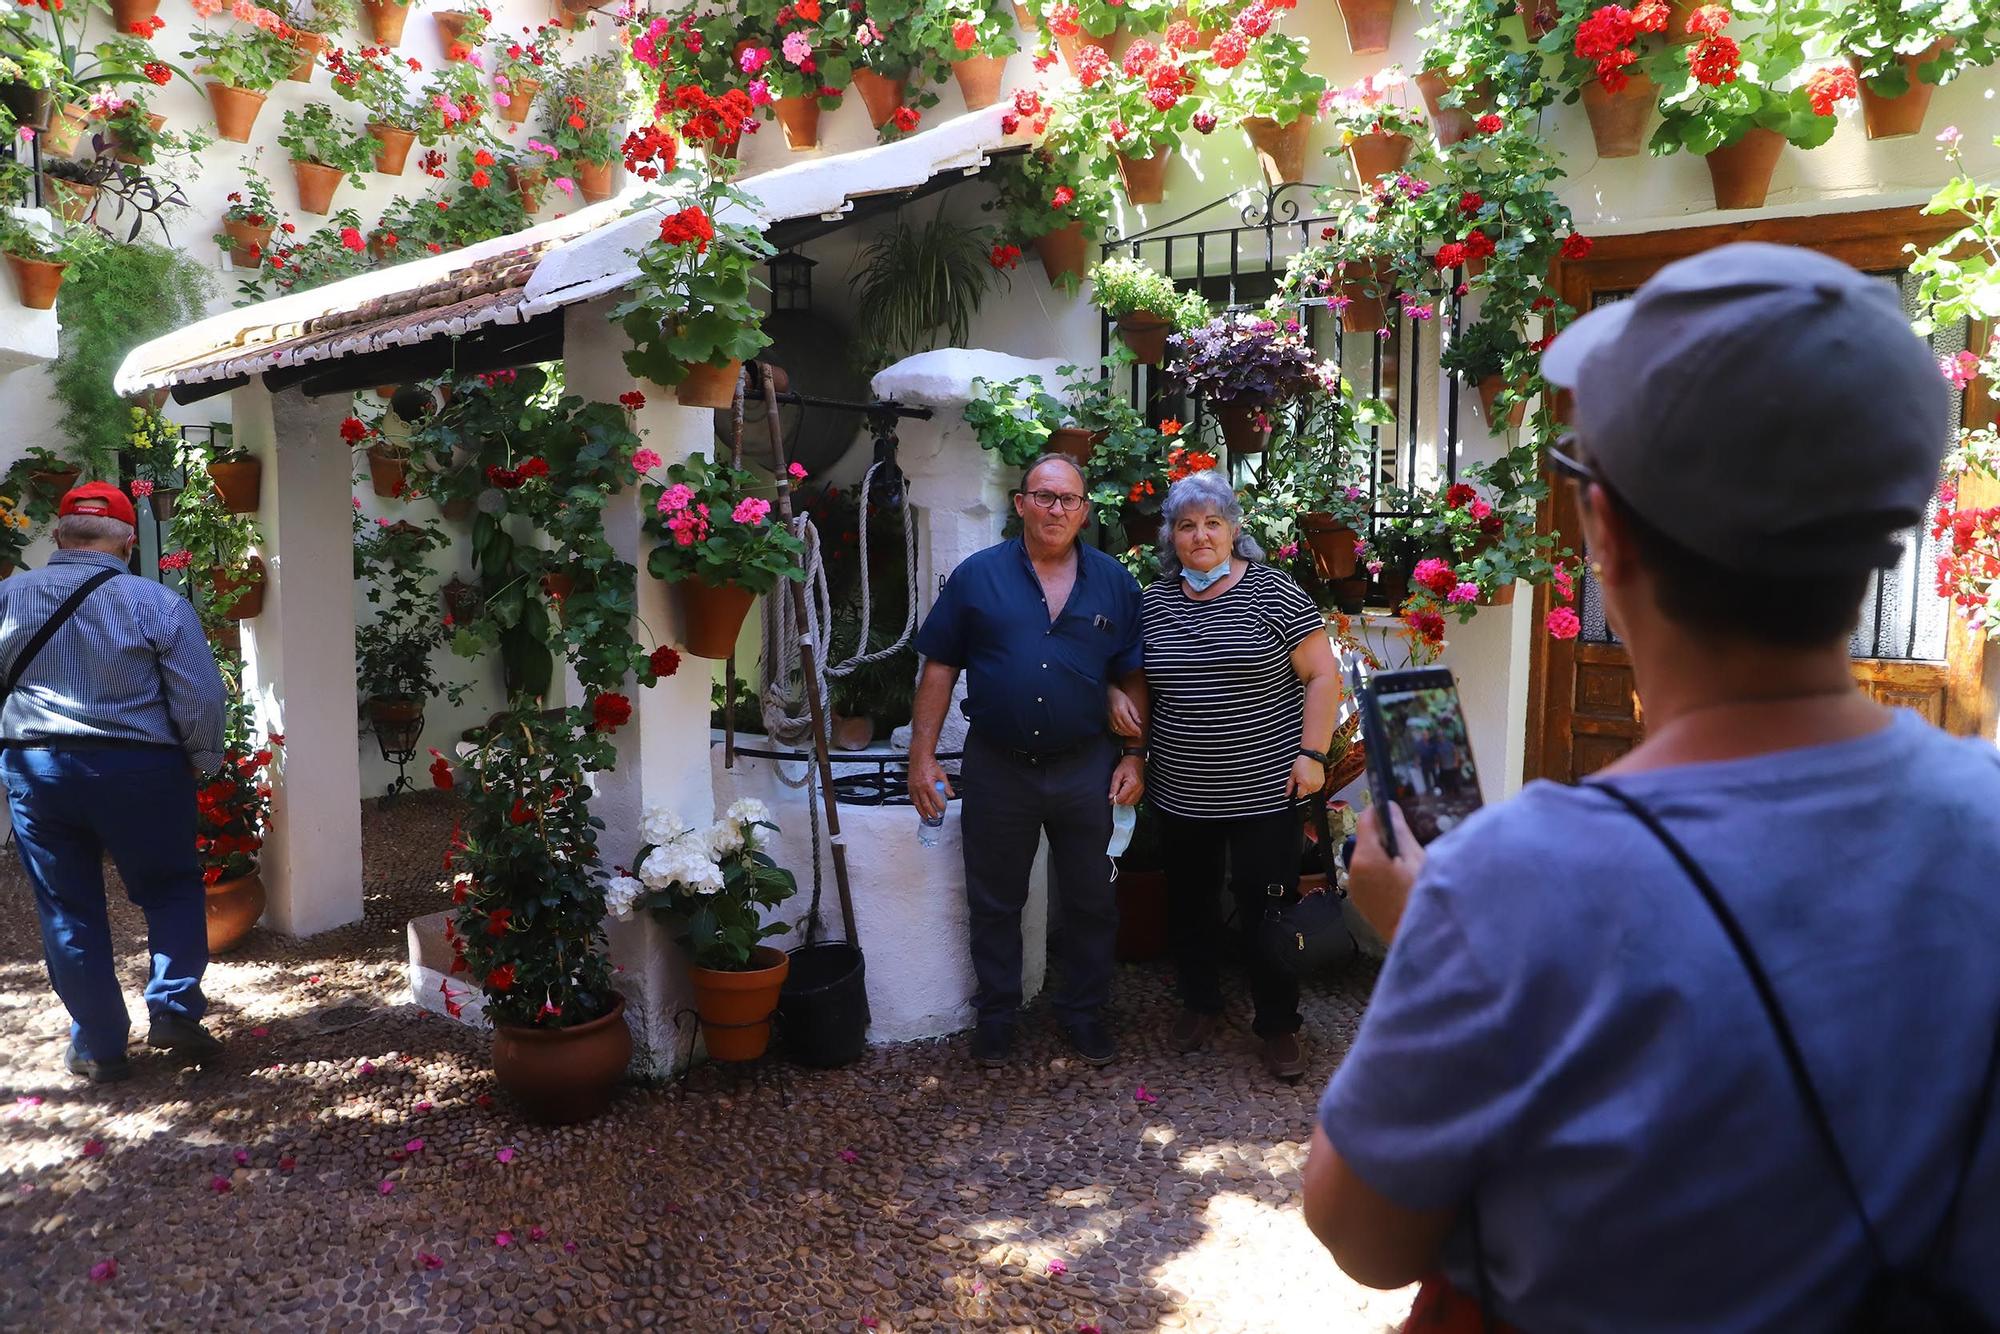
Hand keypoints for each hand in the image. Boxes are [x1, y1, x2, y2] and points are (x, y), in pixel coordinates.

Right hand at [909, 753, 953, 820]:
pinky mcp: (910, 786)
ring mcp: (914, 788)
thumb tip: (951, 794)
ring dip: (921, 811)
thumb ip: (946, 786)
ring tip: (925, 817)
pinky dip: (915, 804)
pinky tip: (918, 807)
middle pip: (925, 804)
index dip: (939, 806)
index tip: (942, 809)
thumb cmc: (929, 764)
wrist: (920, 757)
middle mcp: (920, 787)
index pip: (935, 800)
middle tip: (934, 817)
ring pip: (917, 803)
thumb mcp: (941, 774)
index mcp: (929, 785)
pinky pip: (912, 798)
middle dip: (930, 813)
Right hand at [1107, 685, 1143, 738]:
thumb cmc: (1120, 697)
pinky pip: (1114, 729)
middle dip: (1132, 733)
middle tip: (1138, 734)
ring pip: (1119, 730)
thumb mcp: (1130, 703)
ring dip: (1127, 733)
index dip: (1135, 730)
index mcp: (1121, 711)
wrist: (1110, 694)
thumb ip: (1135, 713)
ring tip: (1132, 734)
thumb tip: (1139, 722)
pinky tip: (1125, 732)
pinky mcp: (1108, 721)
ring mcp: (1111, 719)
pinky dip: (1120, 732)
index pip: (1129, 724)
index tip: (1140, 732)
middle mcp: (1115, 716)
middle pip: (1124, 728)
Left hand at [1109, 754, 1144, 805]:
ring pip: (1131, 803)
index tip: (1110, 800)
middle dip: (1119, 801)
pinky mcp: (1141, 790)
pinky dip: (1129, 800)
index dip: (1114, 800)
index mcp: (1132, 784)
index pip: (1122, 798)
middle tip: (1113, 797)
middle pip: (1127, 802)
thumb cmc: (1127, 765)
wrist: (1135, 760)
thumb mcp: (1116, 774)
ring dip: (1124, 801)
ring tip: (1119, 795)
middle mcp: (1138, 789)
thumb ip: (1113, 787)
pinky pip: (1135, 800)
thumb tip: (1111, 797)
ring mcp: (1141, 790)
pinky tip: (1124, 795)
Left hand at [1286, 754, 1324, 800]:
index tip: (1296, 787)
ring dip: (1308, 787)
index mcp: (1304, 784)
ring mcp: (1318, 784)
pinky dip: (1313, 785)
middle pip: (1305, 794)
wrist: (1312, 756)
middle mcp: (1312, 785)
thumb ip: (1289, 786)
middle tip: (1301, 779)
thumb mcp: (1292, 774)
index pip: (1300, 796)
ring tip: (1306, 777)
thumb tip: (1287, 795)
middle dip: (1302, 789)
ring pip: (1311, 791)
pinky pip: (1316, 788)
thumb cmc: (1302, 764)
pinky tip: (1311, 778)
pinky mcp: (1322, 782)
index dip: (1296, 792)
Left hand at [1349, 803, 1423, 942]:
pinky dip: (1379, 873)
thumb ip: (1401, 832)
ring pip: (1366, 858)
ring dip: (1382, 856)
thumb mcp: (1418, 860)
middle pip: (1365, 840)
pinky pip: (1367, 876)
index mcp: (1367, 857)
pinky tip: (1399, 881)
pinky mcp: (1360, 900)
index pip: (1366, 820)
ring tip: (1405, 865)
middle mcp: (1354, 870)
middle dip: (1383, 837)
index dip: (1379, 812)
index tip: (1392, 811)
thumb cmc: (1422, 900)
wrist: (1419, 941)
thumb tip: (1390, 809)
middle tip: (1407, 843)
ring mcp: (1355, 887)